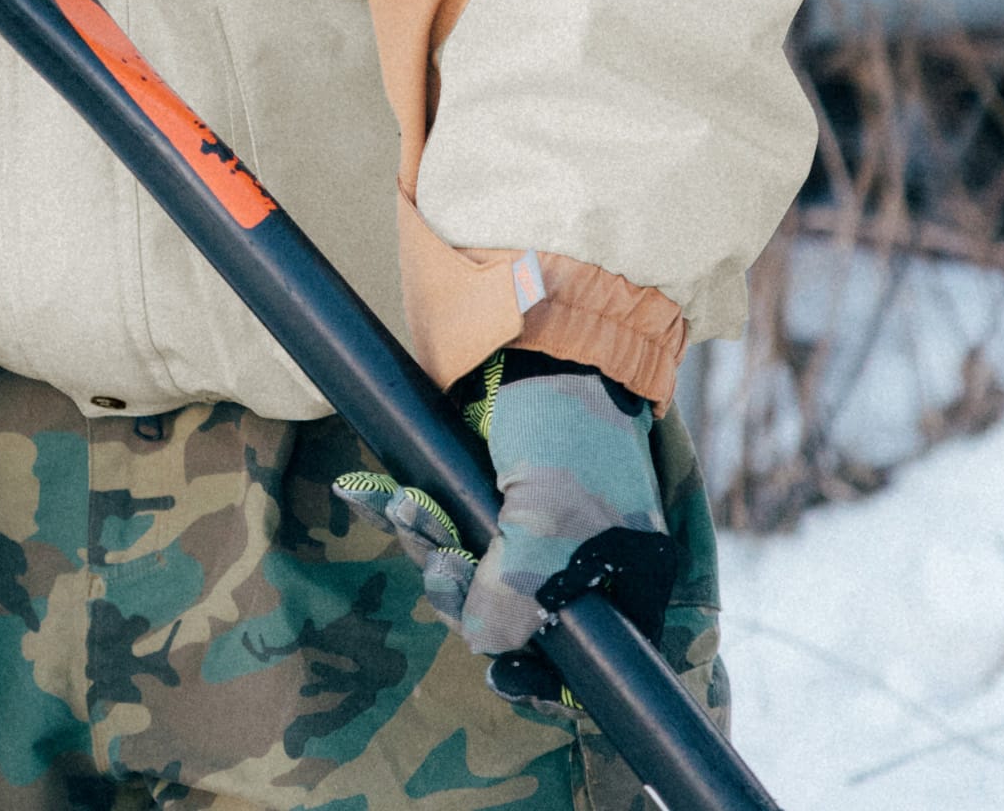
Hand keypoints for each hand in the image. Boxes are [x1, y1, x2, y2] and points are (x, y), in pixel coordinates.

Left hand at [333, 352, 675, 695]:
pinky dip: (414, 516)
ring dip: (431, 548)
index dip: (544, 677)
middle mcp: (579, 551)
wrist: (530, 326)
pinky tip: (379, 498)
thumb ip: (519, 594)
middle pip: (517, 616)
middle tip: (440, 566)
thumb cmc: (564, 425)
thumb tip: (482, 644)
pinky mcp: (482, 482)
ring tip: (409, 510)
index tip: (502, 677)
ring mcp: (528, 516)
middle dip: (466, 595)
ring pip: (471, 570)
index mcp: (624, 570)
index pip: (590, 655)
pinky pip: (443, 523)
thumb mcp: (552, 521)